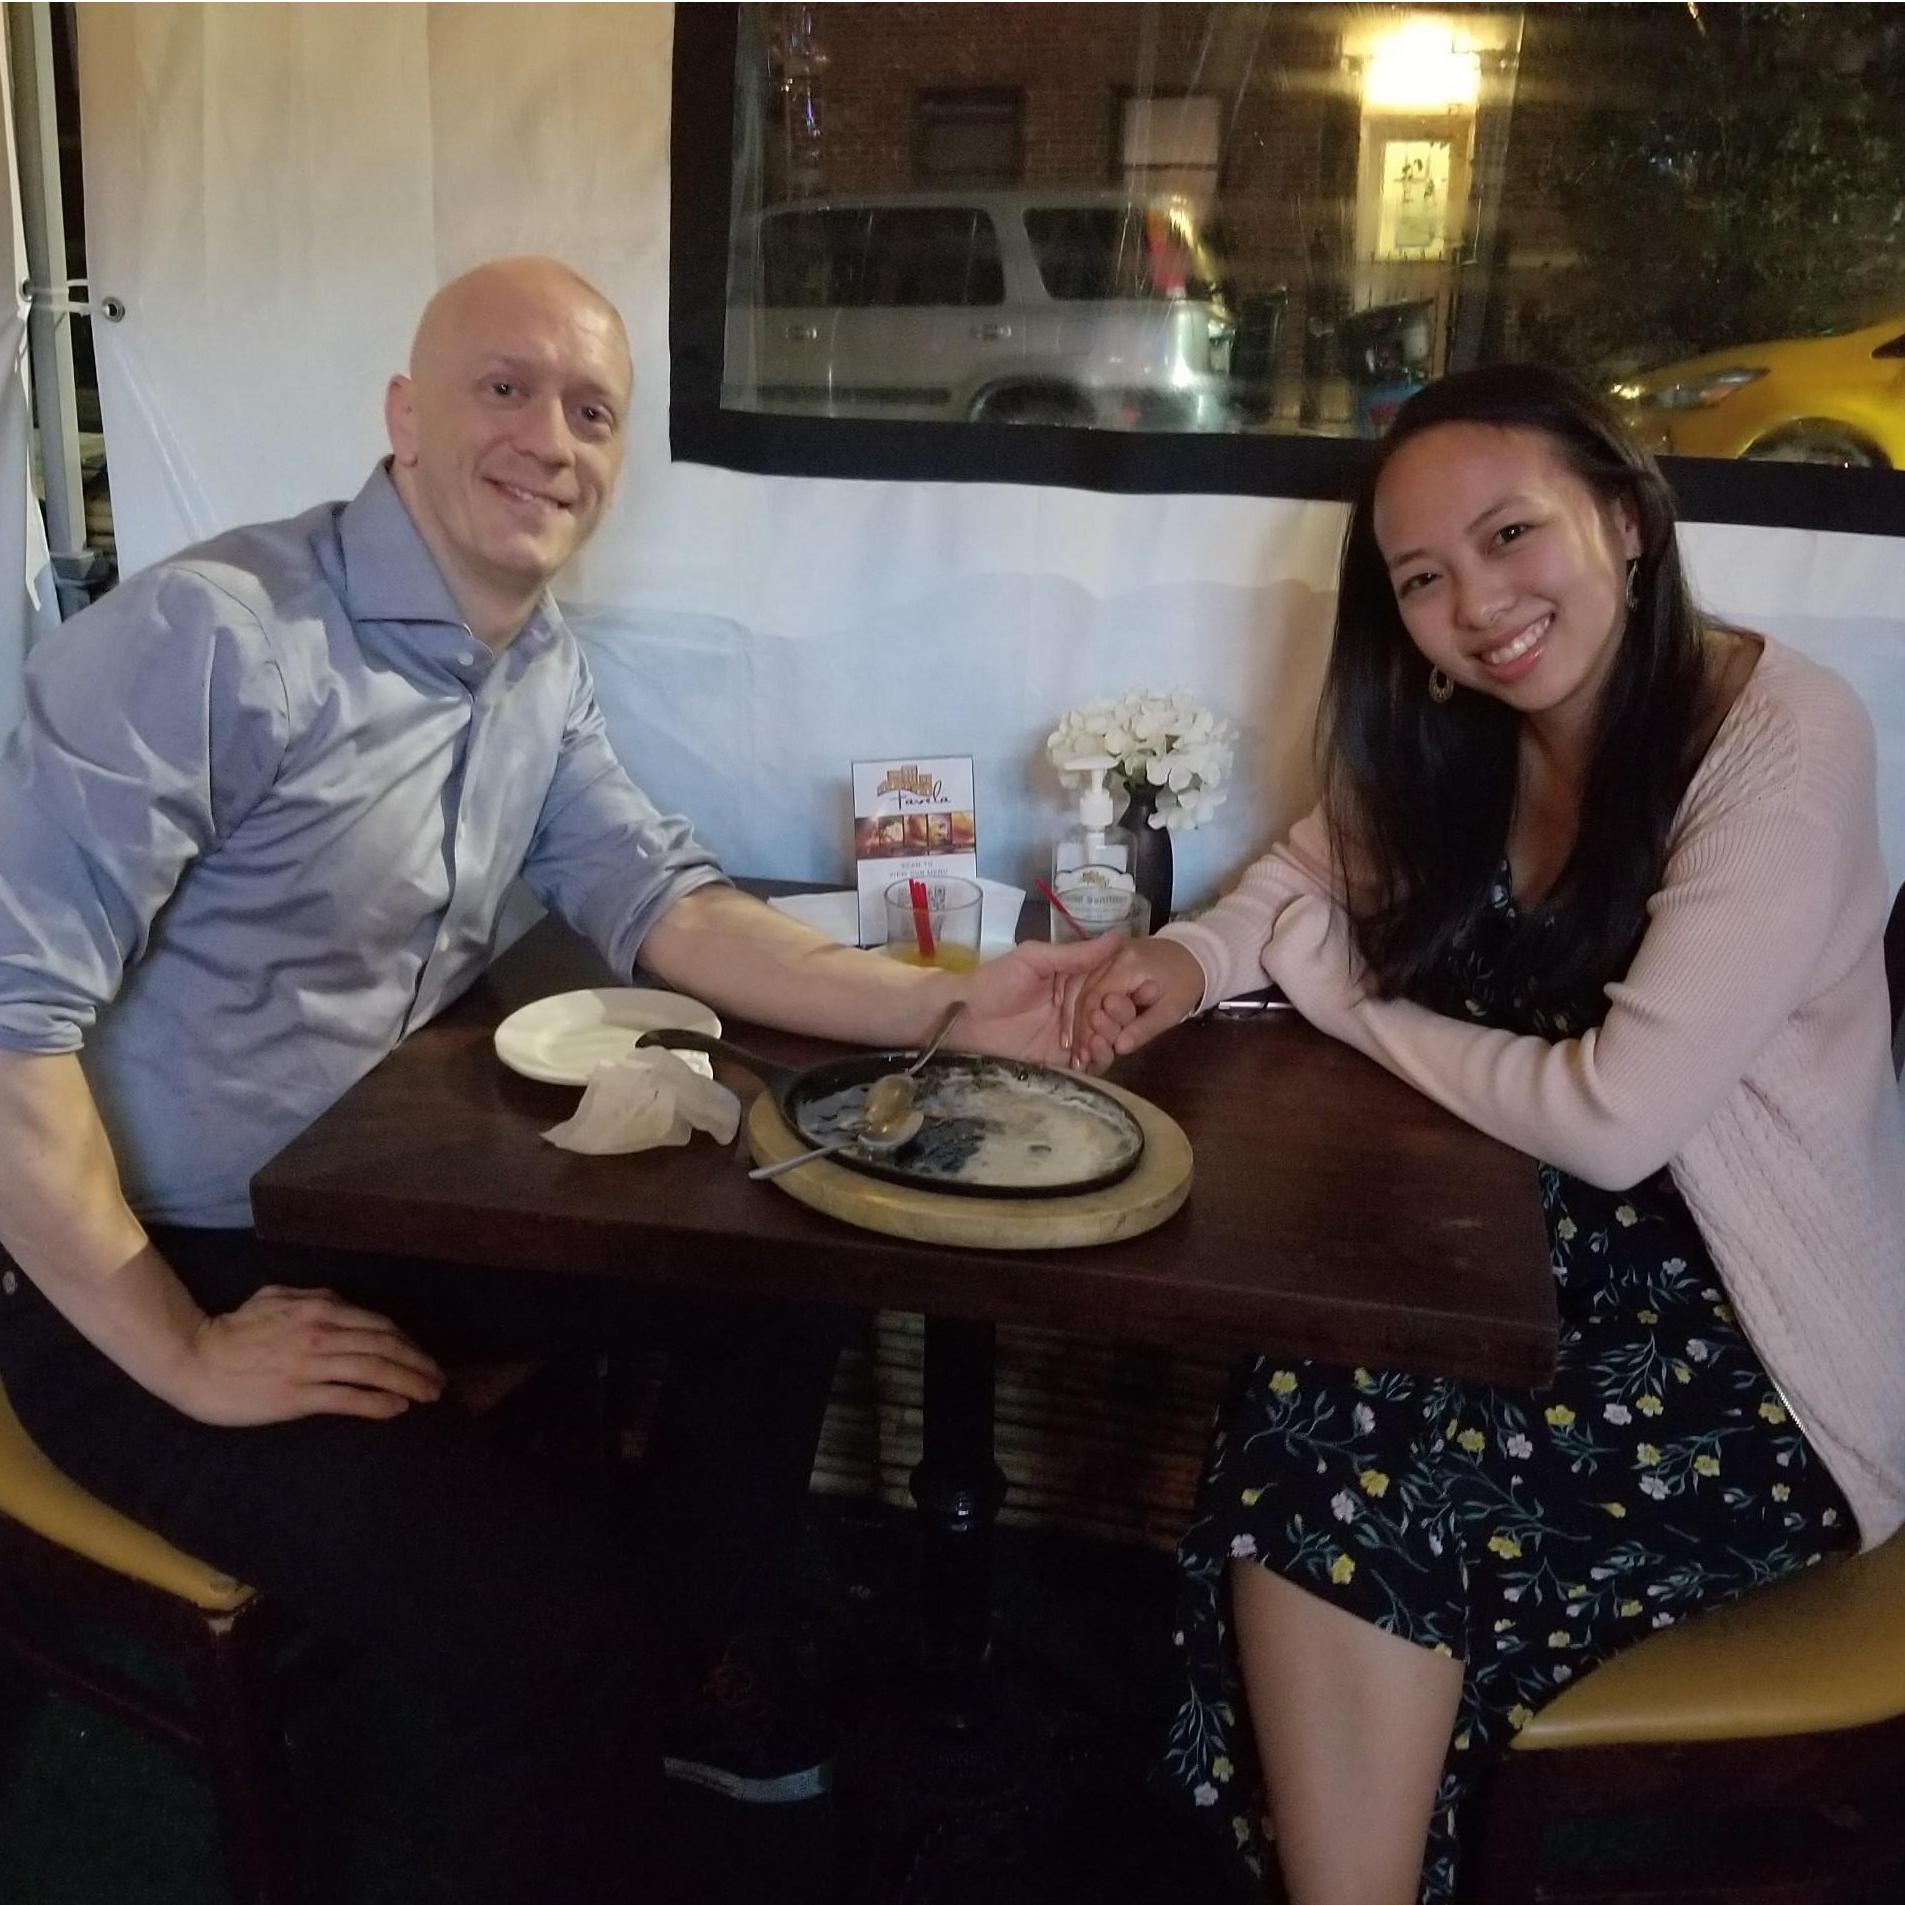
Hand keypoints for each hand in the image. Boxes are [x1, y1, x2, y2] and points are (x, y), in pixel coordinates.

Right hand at [173, 1286, 445, 1426]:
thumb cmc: (232, 1329)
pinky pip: (349, 1398)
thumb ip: (313, 1298)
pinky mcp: (298, 1395)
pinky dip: (378, 1402)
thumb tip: (342, 1305)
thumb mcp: (275, 1297)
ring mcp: (311, 1364)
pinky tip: (397, 1408)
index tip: (423, 1356)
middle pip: (386, 1346)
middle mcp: (323, 1332)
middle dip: (418, 1363)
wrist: (193, 1358)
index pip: (379, 1325)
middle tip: (439, 1380)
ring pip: (375, 1370)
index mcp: (321, 1307)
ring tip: (429, 1395)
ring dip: (409, 1382)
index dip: (408, 1342)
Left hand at [952, 934, 1126, 1070]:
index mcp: (1074, 980)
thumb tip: (1118, 937)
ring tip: (1099, 1035)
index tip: (1117, 994)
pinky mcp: (1063, 1061)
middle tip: (1105, 1017)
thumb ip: (1075, 954)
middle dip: (1119, 1017)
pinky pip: (1091, 1064)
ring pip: (1107, 1039)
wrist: (965, 1019)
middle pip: (1114, 1014)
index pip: (1111, 985)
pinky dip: (1099, 1059)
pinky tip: (1092, 1051)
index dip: (1121, 990)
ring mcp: (1072, 1036)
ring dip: (1110, 1037)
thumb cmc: (996, 982)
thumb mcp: (1035, 959)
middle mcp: (1078, 1008)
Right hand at [1072, 937, 1206, 1070]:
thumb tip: (1118, 1048)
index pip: (1097, 997)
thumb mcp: (1171, 1010)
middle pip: (1083, 994)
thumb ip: (1145, 1028)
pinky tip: (1076, 1029)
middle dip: (1079, 1028)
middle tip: (1078, 1058)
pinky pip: (1082, 984)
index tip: (1086, 1054)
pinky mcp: (1100, 960)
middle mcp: (1109, 955)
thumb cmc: (1184, 983)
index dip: (1088, 1028)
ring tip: (1075, 1049)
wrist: (1190, 955)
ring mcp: (1103, 956)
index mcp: (1128, 963)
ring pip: (1077, 989)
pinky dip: (1077, 1008)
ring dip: (1074, 1020)